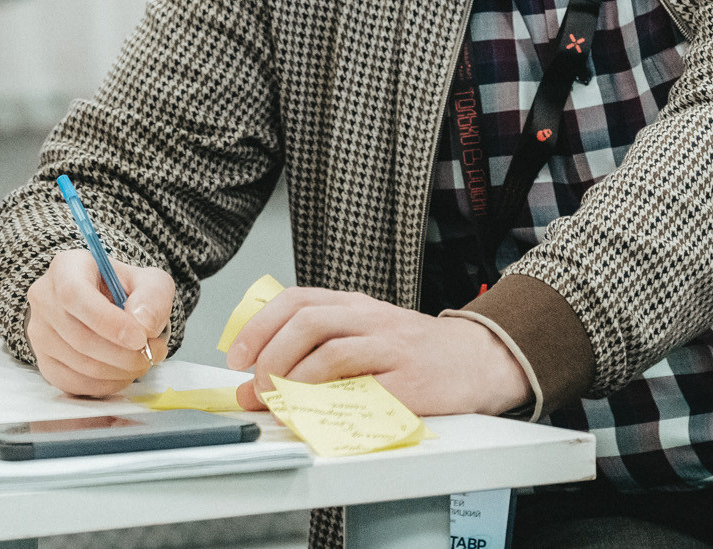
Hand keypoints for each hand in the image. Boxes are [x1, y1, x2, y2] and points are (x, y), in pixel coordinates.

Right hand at [25, 249, 171, 397]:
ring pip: (79, 364)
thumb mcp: (149, 282)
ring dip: (119, 371)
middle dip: (124, 354)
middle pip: (79, 336)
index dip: (107, 321)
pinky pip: (74, 383)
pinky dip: (105, 385)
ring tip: (142, 360)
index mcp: (66, 267)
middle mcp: (44, 297)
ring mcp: (40, 332)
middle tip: (152, 353)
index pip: (74, 294)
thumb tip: (143, 325)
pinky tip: (122, 372)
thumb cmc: (125, 291)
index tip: (139, 338)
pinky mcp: (44, 362)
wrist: (108, 306)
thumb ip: (153, 297)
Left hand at [224, 287, 528, 416]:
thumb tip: (254, 385)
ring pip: (330, 350)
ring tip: (280, 401)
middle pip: (306, 322)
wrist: (476, 360)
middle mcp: (369, 318)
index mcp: (353, 305)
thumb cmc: (412, 352)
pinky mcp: (408, 381)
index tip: (236, 356)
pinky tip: (315, 413)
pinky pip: (361, 387)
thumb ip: (313, 352)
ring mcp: (390, 347)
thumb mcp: (363, 335)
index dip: (258, 327)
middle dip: (270, 356)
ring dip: (294, 379)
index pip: (295, 300)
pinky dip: (331, 400)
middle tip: (256, 386)